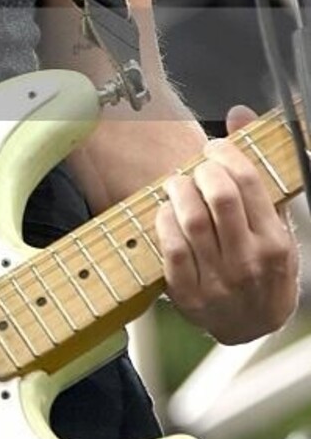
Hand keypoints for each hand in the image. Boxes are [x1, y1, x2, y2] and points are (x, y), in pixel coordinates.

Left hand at [156, 105, 298, 343]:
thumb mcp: (273, 220)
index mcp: (275, 240)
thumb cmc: (264, 264)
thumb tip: (238, 113)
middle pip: (219, 196)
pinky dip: (164, 222)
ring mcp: (220, 281)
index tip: (214, 148)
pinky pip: (170, 248)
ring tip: (177, 185)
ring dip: (178, 191)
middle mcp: (250, 261)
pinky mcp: (189, 296)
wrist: (255, 324)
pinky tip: (167, 212)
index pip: (248, 181)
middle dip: (201, 171)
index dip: (225, 153)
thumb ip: (256, 168)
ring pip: (191, 220)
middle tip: (196, 169)